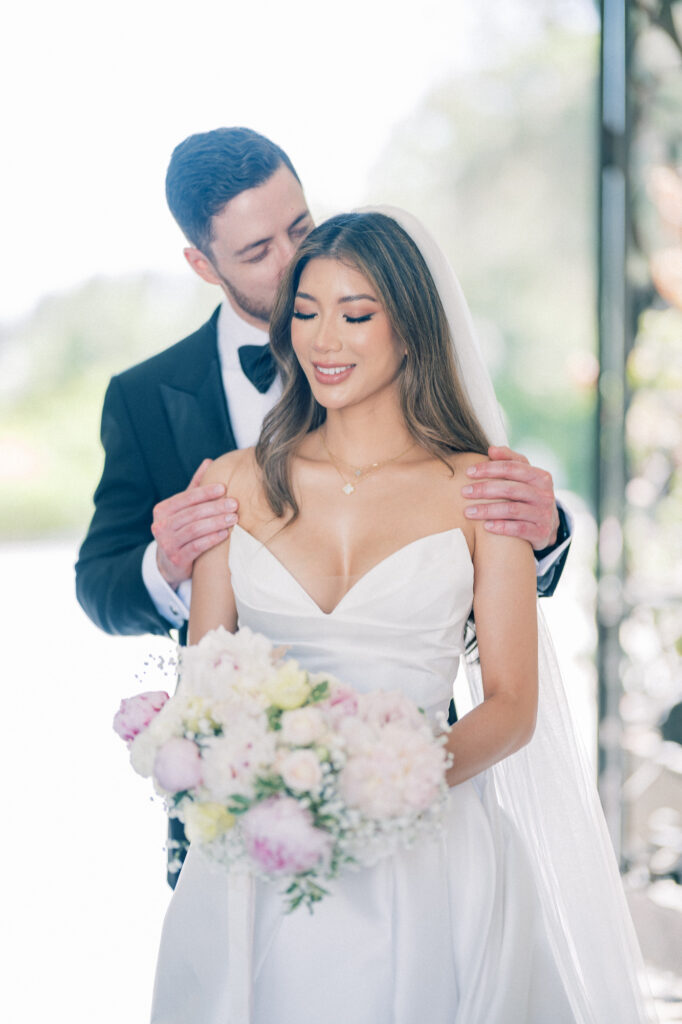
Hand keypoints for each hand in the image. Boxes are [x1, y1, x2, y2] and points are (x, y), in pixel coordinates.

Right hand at [151, 459, 237, 588]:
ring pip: (195, 529)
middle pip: (192, 513)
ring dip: (216, 522)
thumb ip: (195, 487)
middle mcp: (161, 526)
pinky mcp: (176, 559)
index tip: (224, 488)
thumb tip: (209, 462)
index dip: (205, 492)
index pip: (186, 498)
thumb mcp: (185, 508)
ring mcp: (167, 544)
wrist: (170, 563)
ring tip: (234, 518)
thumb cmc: (181, 529)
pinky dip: (212, 539)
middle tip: (234, 504)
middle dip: (215, 507)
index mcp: (162, 510)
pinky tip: (225, 534)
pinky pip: (196, 547)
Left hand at [462, 446, 559, 550]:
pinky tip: (485, 526)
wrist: (548, 525)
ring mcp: (544, 514)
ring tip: (468, 511)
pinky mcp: (541, 532)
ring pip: (512, 510)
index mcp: (540, 476)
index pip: (512, 468)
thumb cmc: (528, 495)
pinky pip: (519, 529)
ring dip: (487, 510)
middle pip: (510, 489)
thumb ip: (510, 460)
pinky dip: (501, 527)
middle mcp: (545, 495)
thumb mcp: (525, 476)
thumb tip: (491, 449)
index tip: (468, 472)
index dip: (489, 468)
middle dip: (484, 489)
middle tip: (464, 492)